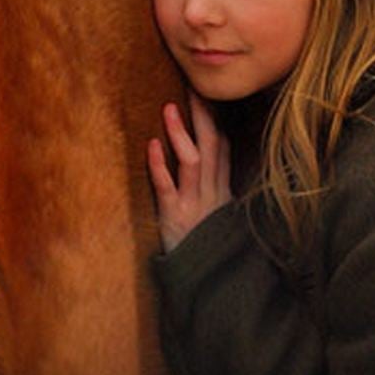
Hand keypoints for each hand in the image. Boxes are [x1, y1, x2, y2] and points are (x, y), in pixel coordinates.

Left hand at [148, 92, 231, 252]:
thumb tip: (208, 171)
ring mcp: (195, 205)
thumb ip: (214, 196)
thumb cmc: (209, 253)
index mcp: (222, 192)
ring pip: (194, 161)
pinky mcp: (175, 218)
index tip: (209, 95)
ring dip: (182, 133)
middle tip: (195, 87)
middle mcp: (212, 194)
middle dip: (204, 116)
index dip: (216, 121)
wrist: (212, 287)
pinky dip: (159, 165)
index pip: (223, 150)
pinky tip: (151, 145)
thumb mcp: (219, 221)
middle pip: (212, 146)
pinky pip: (168, 187)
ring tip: (170, 108)